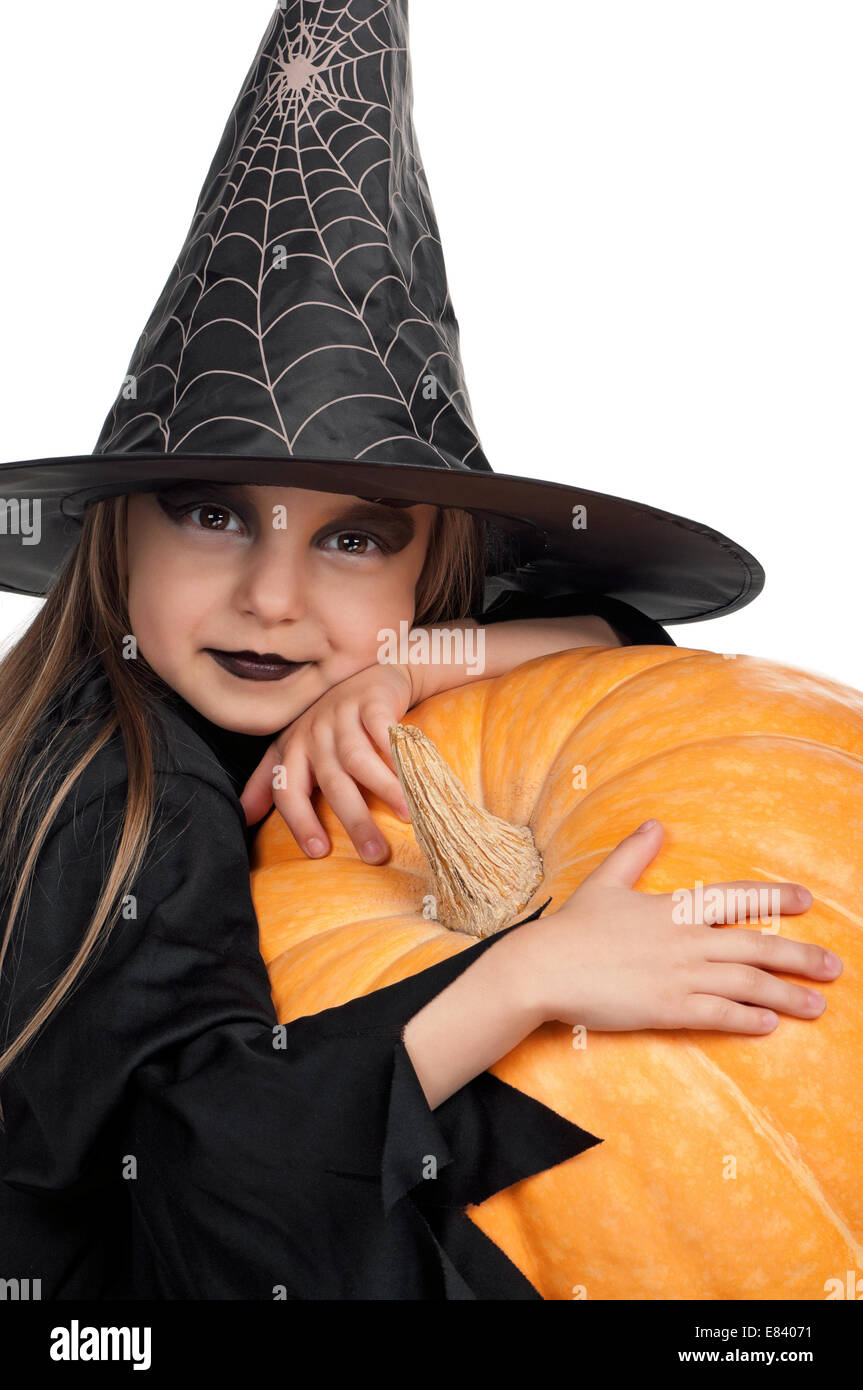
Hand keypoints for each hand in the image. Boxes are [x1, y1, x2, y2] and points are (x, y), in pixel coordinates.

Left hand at [239, 661, 417, 861]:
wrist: (367, 672)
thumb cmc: (330, 722)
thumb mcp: (292, 747)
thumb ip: (267, 781)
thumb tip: (243, 818)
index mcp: (291, 748)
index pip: (287, 790)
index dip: (300, 822)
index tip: (320, 852)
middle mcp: (313, 732)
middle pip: (331, 782)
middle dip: (353, 820)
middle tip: (375, 855)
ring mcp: (342, 714)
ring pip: (358, 759)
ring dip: (384, 789)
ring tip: (407, 817)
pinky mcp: (372, 701)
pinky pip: (384, 731)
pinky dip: (398, 754)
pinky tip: (415, 777)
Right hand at [512, 820, 841, 1032]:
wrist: (544, 967)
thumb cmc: (573, 927)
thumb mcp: (605, 882)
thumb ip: (634, 854)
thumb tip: (654, 824)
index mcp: (673, 908)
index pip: (735, 898)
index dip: (773, 897)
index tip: (806, 899)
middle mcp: (685, 940)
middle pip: (755, 946)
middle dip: (800, 957)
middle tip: (834, 967)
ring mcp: (678, 975)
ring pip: (746, 983)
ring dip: (786, 995)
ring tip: (817, 1005)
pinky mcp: (667, 1008)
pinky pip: (718, 1014)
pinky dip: (747, 1019)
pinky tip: (770, 1024)